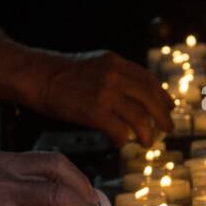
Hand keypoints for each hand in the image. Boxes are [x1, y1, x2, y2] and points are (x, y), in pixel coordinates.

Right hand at [33, 51, 174, 145]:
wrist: (36, 76)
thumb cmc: (60, 74)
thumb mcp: (93, 65)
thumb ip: (114, 76)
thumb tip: (133, 96)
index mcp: (115, 63)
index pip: (148, 79)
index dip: (161, 95)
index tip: (168, 106)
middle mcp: (114, 75)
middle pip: (150, 98)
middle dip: (163, 115)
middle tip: (168, 128)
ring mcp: (105, 93)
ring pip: (139, 117)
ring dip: (147, 132)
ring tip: (148, 142)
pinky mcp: (95, 111)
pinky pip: (120, 130)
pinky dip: (124, 138)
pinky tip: (122, 142)